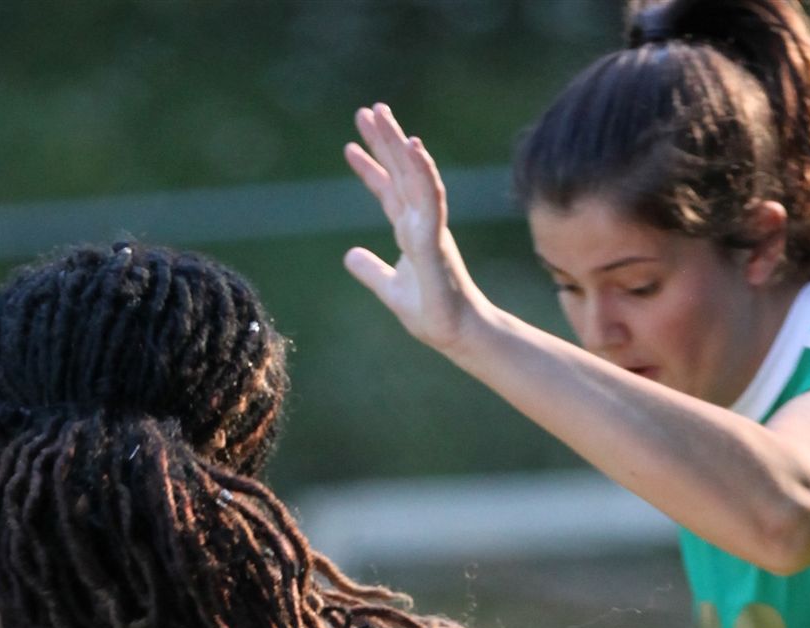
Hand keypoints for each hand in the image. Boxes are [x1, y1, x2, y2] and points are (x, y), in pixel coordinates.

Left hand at [343, 103, 494, 354]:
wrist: (458, 336)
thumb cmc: (433, 315)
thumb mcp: (390, 290)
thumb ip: (372, 271)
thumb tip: (351, 256)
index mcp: (411, 232)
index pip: (389, 192)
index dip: (372, 167)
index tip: (352, 145)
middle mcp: (422, 223)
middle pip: (401, 174)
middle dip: (384, 141)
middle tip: (368, 110)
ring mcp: (431, 228)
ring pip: (415, 177)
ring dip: (399, 145)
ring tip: (382, 115)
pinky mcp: (436, 240)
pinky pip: (430, 199)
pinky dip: (422, 171)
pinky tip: (413, 147)